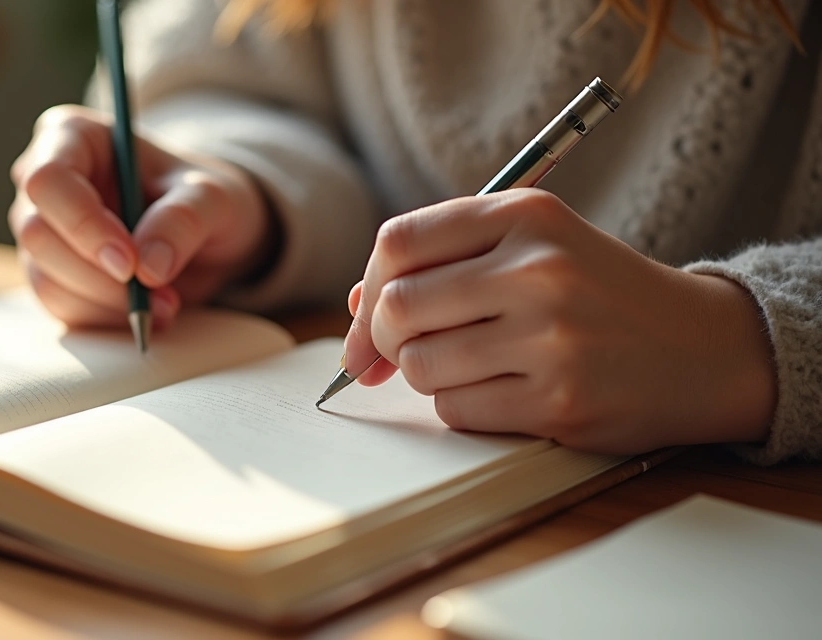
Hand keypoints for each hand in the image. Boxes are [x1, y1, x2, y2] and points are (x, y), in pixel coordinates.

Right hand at [10, 105, 270, 327]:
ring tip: (167, 304)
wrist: (206, 237)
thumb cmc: (202, 199)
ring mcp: (43, 231)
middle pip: (38, 235)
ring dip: (110, 304)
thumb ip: (184, 219)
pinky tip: (149, 312)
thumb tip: (149, 266)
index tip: (130, 263)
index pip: (48, 180)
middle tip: (161, 294)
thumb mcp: (214, 197)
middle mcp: (45, 182)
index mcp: (73, 137)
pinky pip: (62, 308)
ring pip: (47, 279)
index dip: (83, 225)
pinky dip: (108, 319)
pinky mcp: (52, 275)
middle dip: (100, 276)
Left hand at [344, 189, 775, 453]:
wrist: (702, 348)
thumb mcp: (535, 248)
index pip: (399, 241)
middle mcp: (538, 269)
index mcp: (527, 217)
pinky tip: (502, 392)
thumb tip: (356, 303)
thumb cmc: (599, 294)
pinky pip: (456, 409)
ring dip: (425, 374)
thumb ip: (447, 261)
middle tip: (394, 352)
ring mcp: (550, 337)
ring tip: (470, 365)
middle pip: (396, 307)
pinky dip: (461, 406)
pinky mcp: (559, 400)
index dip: (366, 284)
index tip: (365, 315)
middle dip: (379, 338)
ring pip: (420, 364)